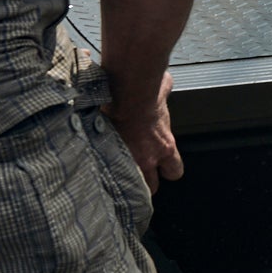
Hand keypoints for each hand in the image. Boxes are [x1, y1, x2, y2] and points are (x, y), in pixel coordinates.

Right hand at [109, 73, 182, 187]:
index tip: (162, 165)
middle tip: (138, 170)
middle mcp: (148, 159)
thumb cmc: (148, 90)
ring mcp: (126, 160)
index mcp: (165, 147)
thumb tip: (164, 85)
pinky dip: (102, 167)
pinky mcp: (106, 156)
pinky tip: (97, 164)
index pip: (174, 172)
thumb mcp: (163, 93)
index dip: (167, 169)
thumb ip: (163, 97)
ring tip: (117, 173)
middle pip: (151, 187)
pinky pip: (106, 172)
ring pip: (127, 185)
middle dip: (145, 181)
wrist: (126, 93)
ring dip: (123, 179)